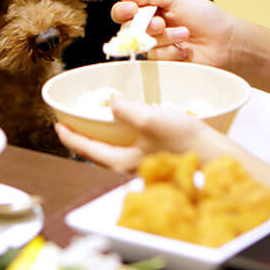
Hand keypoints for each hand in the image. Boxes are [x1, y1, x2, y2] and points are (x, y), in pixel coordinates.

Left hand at [54, 98, 226, 171]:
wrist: (213, 155)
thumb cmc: (181, 141)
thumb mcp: (149, 120)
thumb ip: (125, 111)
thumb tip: (110, 103)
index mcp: (120, 161)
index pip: (86, 149)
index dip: (69, 136)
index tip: (57, 125)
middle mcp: (128, 166)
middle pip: (98, 151)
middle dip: (85, 136)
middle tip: (75, 122)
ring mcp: (142, 164)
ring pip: (115, 148)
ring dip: (105, 135)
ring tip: (99, 120)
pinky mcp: (156, 158)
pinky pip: (131, 145)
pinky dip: (123, 133)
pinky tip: (130, 123)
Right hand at [111, 0, 238, 68]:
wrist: (225, 42)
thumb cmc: (206, 18)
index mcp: (153, 10)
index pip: (124, 11)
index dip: (123, 11)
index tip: (131, 10)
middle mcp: (151, 29)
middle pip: (128, 29)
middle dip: (145, 25)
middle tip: (160, 24)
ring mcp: (156, 47)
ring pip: (143, 44)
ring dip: (165, 38)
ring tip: (185, 34)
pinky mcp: (163, 64)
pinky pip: (154, 59)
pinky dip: (170, 52)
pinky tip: (185, 51)